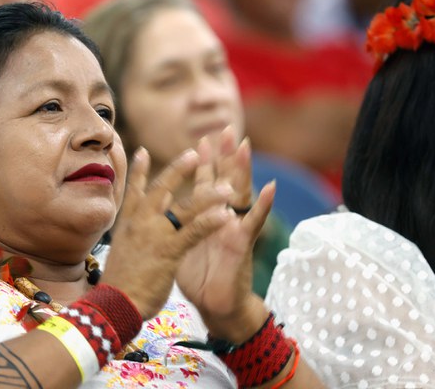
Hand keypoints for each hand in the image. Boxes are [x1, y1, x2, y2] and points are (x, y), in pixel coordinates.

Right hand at [102, 147, 232, 319]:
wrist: (115, 303)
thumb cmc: (119, 282)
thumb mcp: (123, 250)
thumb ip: (135, 232)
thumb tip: (141, 224)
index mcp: (128, 222)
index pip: (134, 190)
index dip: (139, 170)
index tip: (143, 152)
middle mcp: (141, 222)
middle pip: (162, 188)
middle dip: (179, 168)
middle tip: (193, 152)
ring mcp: (155, 234)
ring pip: (185, 207)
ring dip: (208, 196)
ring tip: (227, 187)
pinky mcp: (169, 251)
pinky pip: (194, 231)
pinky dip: (211, 221)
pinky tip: (226, 215)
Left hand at [175, 137, 275, 342]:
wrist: (214, 306)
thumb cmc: (198, 275)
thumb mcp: (183, 243)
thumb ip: (181, 223)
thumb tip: (164, 207)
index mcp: (205, 217)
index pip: (205, 183)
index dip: (204, 162)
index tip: (201, 139)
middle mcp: (222, 218)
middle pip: (224, 180)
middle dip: (224, 155)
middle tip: (226, 128)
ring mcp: (234, 229)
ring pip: (239, 193)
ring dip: (242, 169)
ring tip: (245, 146)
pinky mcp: (241, 244)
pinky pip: (253, 222)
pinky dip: (262, 205)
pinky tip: (270, 187)